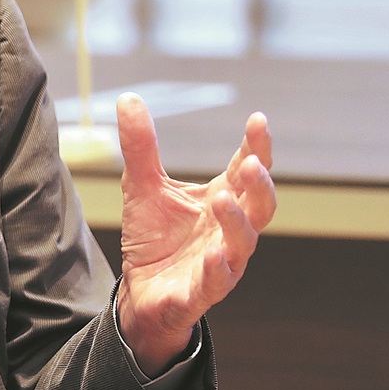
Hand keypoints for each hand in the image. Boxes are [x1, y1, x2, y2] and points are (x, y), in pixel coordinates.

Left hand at [114, 93, 275, 376]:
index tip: (258, 120)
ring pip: (242, 244)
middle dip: (260, 185)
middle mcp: (229, 230)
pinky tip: (213, 255)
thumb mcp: (142, 185)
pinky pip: (216, 281)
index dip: (257, 147)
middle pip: (260, 207)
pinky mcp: (202, 291)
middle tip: (251, 163)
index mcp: (222, 200)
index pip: (247, 170)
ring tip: (223, 199)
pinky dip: (217, 268)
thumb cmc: (154, 236)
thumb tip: (128, 98)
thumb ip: (141, 145)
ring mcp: (221, 262)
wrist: (140, 291)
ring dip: (238, 222)